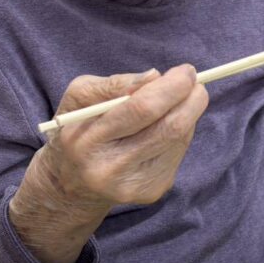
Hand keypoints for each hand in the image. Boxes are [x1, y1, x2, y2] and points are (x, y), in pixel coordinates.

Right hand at [9, 66, 207, 262]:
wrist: (70, 184)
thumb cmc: (77, 129)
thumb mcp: (79, 97)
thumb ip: (114, 84)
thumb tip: (154, 76)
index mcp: (88, 141)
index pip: (141, 110)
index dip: (171, 87)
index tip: (186, 71)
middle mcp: (112, 169)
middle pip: (169, 128)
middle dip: (191, 99)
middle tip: (193, 81)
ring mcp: (136, 185)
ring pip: (179, 139)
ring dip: (187, 113)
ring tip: (176, 101)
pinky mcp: (152, 191)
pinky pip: (178, 152)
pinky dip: (180, 132)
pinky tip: (164, 126)